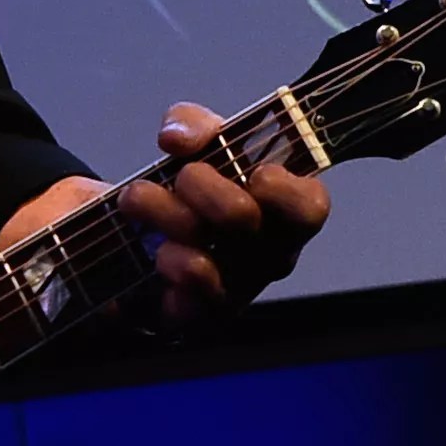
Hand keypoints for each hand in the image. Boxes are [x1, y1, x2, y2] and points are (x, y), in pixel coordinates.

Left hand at [0, 106, 330, 330]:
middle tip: (178, 174)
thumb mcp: (197, 141)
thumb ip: (192, 124)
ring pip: (201, 264)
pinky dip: (161, 271)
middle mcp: (267, 257)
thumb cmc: (193, 187)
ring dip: (162, 219)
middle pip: (240, 221)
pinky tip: (151, 253)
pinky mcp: (194, 320)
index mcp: (284, 211)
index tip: (256, 173)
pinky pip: (180, 307)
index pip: (310, 207)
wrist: (144, 236)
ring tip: (135, 200)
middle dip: (199, 184)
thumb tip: (177, 138)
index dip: (285, 191)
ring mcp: (233, 292)